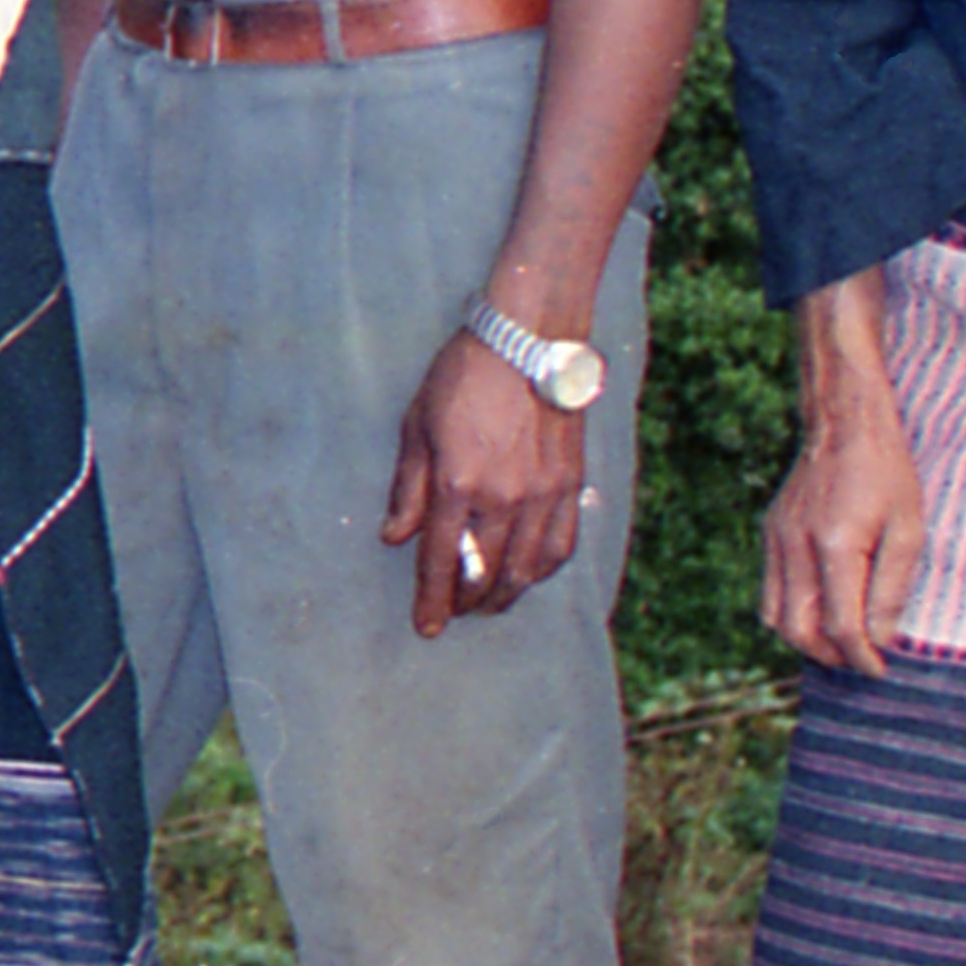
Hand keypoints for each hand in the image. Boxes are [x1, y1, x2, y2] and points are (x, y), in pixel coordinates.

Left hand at [383, 333, 589, 635]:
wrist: (528, 338)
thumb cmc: (464, 375)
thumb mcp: (417, 425)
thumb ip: (407, 488)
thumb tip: (395, 537)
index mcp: (457, 484)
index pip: (441, 561)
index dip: (431, 601)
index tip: (426, 627)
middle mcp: (503, 498)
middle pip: (484, 576)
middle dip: (464, 603)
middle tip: (452, 612)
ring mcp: (543, 495)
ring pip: (525, 571)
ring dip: (503, 596)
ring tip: (486, 603)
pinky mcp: (571, 485)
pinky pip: (560, 547)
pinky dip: (541, 571)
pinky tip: (527, 574)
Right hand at [763, 401, 921, 677]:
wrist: (845, 424)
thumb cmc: (887, 473)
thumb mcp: (908, 529)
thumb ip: (891, 588)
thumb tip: (880, 639)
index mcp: (836, 545)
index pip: (841, 625)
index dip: (862, 656)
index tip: (881, 669)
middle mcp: (797, 546)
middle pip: (799, 631)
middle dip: (831, 656)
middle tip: (861, 660)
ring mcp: (777, 540)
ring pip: (775, 618)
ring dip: (807, 640)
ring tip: (840, 642)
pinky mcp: (771, 535)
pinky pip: (771, 592)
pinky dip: (792, 614)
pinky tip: (821, 609)